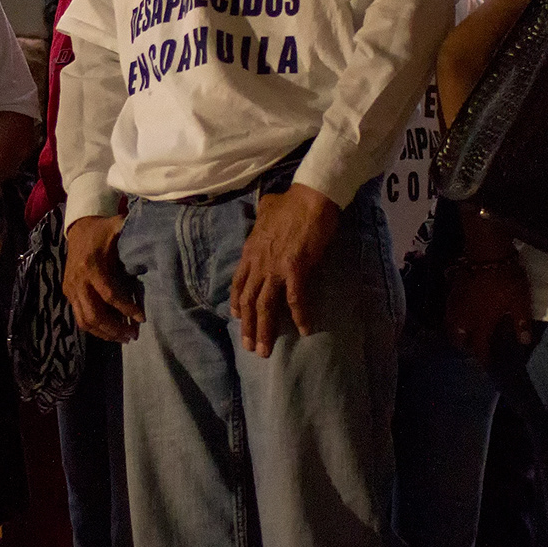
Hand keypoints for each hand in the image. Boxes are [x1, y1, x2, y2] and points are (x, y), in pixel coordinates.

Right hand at [63, 214, 142, 341]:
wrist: (78, 228)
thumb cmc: (103, 231)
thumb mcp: (118, 228)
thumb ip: (135, 234)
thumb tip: (159, 241)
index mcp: (92, 266)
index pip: (110, 295)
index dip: (126, 308)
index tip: (142, 318)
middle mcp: (78, 281)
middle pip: (95, 315)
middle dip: (115, 329)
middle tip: (133, 335)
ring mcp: (71, 289)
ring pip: (85, 321)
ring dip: (105, 333)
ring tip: (124, 337)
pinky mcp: (68, 293)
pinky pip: (80, 317)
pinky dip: (95, 328)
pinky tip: (111, 331)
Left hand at [231, 183, 337, 357]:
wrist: (311, 196)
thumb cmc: (292, 201)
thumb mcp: (268, 207)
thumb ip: (263, 213)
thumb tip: (265, 208)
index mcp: (251, 251)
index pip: (239, 282)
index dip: (237, 302)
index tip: (236, 317)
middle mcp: (258, 263)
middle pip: (249, 300)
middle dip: (248, 326)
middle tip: (250, 347)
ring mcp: (275, 268)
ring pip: (266, 305)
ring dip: (265, 330)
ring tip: (265, 350)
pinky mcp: (296, 269)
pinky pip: (296, 299)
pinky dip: (299, 316)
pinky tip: (304, 330)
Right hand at [444, 256, 533, 368]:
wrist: (486, 252)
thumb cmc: (505, 278)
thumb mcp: (519, 301)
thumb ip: (521, 322)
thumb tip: (524, 342)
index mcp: (481, 323)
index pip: (479, 346)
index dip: (483, 357)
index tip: (487, 363)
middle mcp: (465, 317)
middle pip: (459, 338)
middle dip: (465, 346)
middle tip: (474, 347)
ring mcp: (457, 303)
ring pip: (451, 325)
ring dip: (457, 332)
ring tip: (465, 333)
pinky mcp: (453, 290)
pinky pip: (450, 310)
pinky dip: (454, 316)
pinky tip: (460, 312)